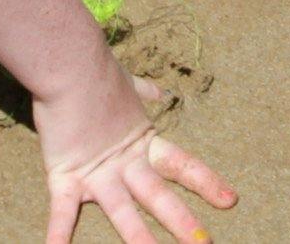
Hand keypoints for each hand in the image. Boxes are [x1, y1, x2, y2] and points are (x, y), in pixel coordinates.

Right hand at [38, 70, 232, 243]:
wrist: (69, 63)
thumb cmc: (96, 72)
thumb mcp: (128, 85)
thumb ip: (144, 93)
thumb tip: (160, 92)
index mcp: (142, 142)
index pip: (182, 166)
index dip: (206, 183)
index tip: (230, 200)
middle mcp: (125, 163)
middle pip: (159, 197)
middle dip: (182, 222)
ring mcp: (97, 172)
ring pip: (122, 212)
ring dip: (139, 238)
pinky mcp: (64, 176)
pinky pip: (61, 212)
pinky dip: (58, 234)